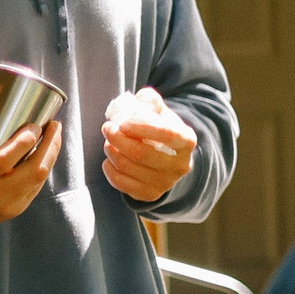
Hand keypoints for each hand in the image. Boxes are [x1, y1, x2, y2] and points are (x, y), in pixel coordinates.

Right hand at [0, 93, 60, 228]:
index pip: (0, 161)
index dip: (22, 143)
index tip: (35, 125)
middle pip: (29, 174)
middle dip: (48, 148)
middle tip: (54, 126)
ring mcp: (1, 208)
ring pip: (37, 182)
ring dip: (50, 157)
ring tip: (54, 136)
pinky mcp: (11, 211)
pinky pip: (34, 189)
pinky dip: (43, 169)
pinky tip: (46, 153)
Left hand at [101, 88, 196, 203]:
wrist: (169, 157)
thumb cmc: (160, 129)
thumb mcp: (160, 111)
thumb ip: (150, 100)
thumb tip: (141, 99)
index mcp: (186, 141)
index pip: (167, 134)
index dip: (141, 127)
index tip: (122, 122)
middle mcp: (180, 165)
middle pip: (141, 153)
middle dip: (117, 139)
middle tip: (107, 128)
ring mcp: (166, 182)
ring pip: (128, 167)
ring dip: (111, 151)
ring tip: (109, 142)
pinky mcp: (151, 194)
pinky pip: (122, 184)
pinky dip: (110, 170)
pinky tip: (110, 160)